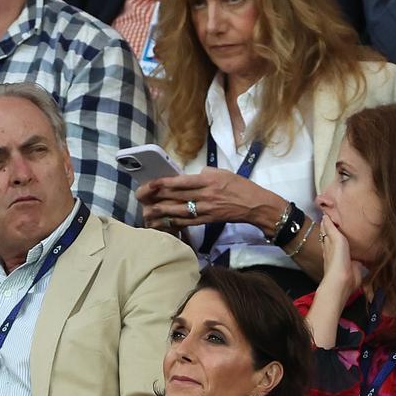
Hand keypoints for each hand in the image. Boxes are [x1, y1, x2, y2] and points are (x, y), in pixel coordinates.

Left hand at [138, 168, 285, 235]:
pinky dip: (174, 222)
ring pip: (179, 211)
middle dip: (157, 197)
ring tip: (147, 212)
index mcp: (208, 181)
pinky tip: (163, 222)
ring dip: (161, 212)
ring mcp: (206, 209)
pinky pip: (188, 222)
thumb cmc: (240, 186)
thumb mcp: (223, 173)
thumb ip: (205, 174)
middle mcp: (205, 195)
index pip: (181, 182)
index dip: (164, 183)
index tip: (151, 183)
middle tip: (141, 197)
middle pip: (176, 197)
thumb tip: (190, 177)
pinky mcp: (208, 220)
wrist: (255, 205)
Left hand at [316, 214, 364, 300]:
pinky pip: (357, 255)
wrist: (343, 281)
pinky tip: (362, 248)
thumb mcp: (335, 239)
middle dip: (338, 232)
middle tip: (341, 221)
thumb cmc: (337, 261)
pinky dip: (358, 250)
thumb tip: (324, 217)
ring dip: (348, 241)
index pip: (327, 232)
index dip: (328, 224)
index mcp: (328, 245)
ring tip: (353, 232)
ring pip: (346, 247)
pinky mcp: (355, 265)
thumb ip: (331, 229)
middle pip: (336, 239)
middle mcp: (336, 251)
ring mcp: (346, 258)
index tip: (329, 215)